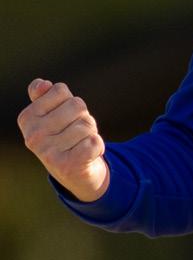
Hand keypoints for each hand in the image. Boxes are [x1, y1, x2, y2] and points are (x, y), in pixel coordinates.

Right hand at [17, 79, 109, 201]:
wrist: (75, 175)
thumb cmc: (65, 137)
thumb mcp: (51, 114)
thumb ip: (44, 96)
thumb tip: (43, 84)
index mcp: (27, 118)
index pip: (60, 90)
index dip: (69, 101)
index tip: (64, 118)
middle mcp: (33, 136)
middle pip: (77, 105)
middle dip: (83, 117)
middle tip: (76, 134)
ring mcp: (48, 152)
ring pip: (87, 124)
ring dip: (90, 133)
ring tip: (80, 145)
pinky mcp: (67, 165)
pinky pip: (94, 141)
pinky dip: (98, 146)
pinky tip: (88, 155)